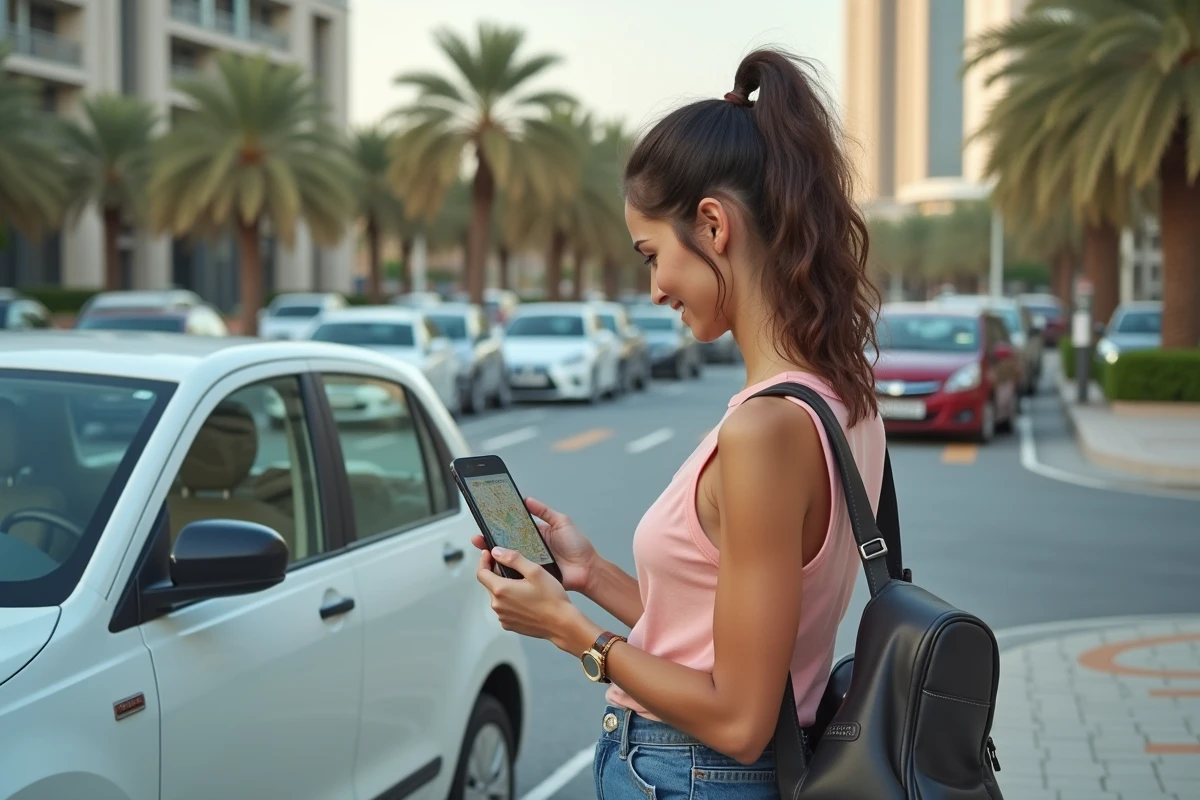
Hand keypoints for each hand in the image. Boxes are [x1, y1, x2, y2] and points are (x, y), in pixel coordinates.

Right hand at [469, 497, 597, 593]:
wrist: (589, 570)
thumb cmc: (579, 547)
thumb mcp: (562, 522)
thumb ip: (545, 511)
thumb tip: (527, 499)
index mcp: (536, 535)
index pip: (513, 528)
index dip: (500, 526)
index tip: (486, 521)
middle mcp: (531, 549)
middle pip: (506, 544)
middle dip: (491, 541)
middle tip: (478, 538)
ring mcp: (531, 564)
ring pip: (509, 560)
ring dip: (496, 557)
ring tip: (484, 551)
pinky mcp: (533, 577)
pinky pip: (518, 574)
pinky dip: (508, 571)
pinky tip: (498, 567)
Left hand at [477, 546, 599, 654]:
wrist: (562, 624)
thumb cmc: (551, 598)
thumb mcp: (535, 571)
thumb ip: (513, 559)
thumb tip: (496, 552)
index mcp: (501, 590)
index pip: (481, 573)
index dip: (483, 561)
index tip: (488, 554)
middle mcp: (498, 605)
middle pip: (489, 584)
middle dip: (495, 573)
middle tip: (510, 565)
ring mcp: (503, 617)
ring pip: (497, 597)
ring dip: (503, 588)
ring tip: (521, 583)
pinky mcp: (509, 625)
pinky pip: (504, 608)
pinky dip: (509, 601)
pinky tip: (525, 598)